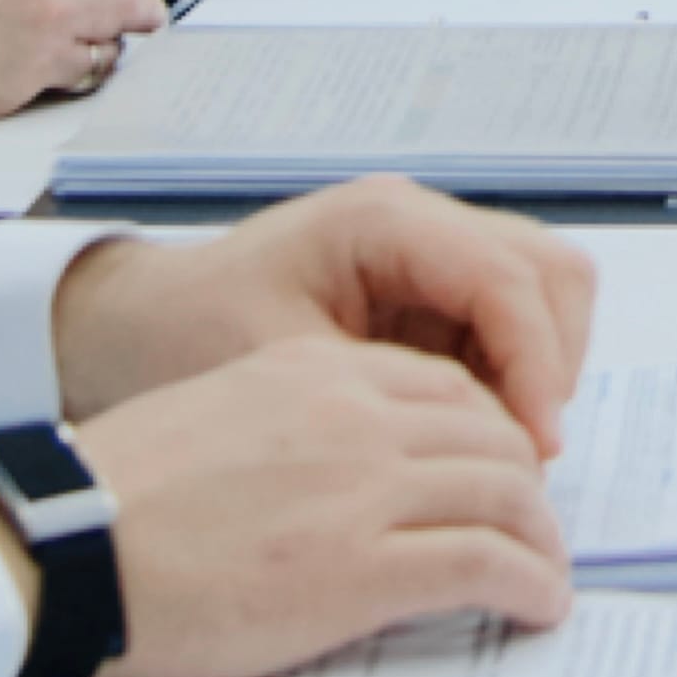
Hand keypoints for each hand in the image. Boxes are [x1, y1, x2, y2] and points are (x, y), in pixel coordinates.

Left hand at [49, 172, 600, 450]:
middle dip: (551, 365)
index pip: (508, 279)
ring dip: (538, 374)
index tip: (536, 450)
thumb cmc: (187, 341)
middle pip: (549, 274)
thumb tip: (490, 451)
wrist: (126, 331)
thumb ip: (390, 400)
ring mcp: (429, 255)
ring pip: (541, 299)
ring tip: (497, 452)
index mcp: (386, 220)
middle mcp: (421, 223)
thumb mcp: (284, 371)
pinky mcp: (427, 294)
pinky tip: (469, 438)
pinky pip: (505, 330)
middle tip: (524, 455)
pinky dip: (510, 381)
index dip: (536, 366)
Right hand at [61, 338, 572, 676]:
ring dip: (540, 539)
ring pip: (505, 493)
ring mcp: (364, 491)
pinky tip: (536, 608)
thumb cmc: (110, 505)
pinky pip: (486, 566)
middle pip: (487, 434)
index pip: (440, 386)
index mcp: (308, 374)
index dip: (483, 432)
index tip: (491, 471)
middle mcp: (351, 418)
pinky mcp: (364, 570)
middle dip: (523, 482)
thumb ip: (283, 432)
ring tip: (544, 575)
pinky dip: (530, 585)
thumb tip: (319, 482)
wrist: (62, 552)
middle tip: (531, 528)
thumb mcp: (210, 424)